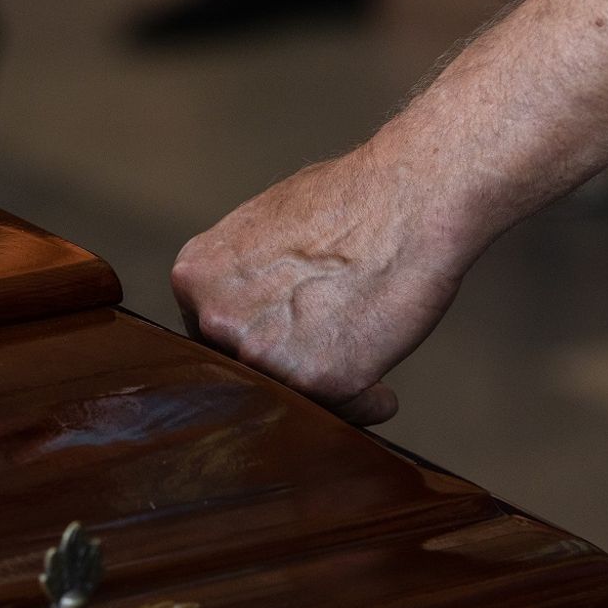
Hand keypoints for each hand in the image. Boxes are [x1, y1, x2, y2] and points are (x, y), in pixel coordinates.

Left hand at [171, 148, 475, 423]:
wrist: (411, 197)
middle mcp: (217, 320)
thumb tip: (245, 306)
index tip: (282, 338)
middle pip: (240, 374)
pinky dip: (365, 403)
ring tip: (358, 363)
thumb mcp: (264, 223)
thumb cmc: (351, 198)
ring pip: (287, 399)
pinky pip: (340, 411)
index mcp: (196, 278)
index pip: (208, 336)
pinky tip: (381, 390)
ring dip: (321, 393)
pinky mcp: (317, 381)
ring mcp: (263, 355)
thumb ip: (241, 274)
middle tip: (321, 358)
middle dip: (280, 371)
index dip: (251, 339)